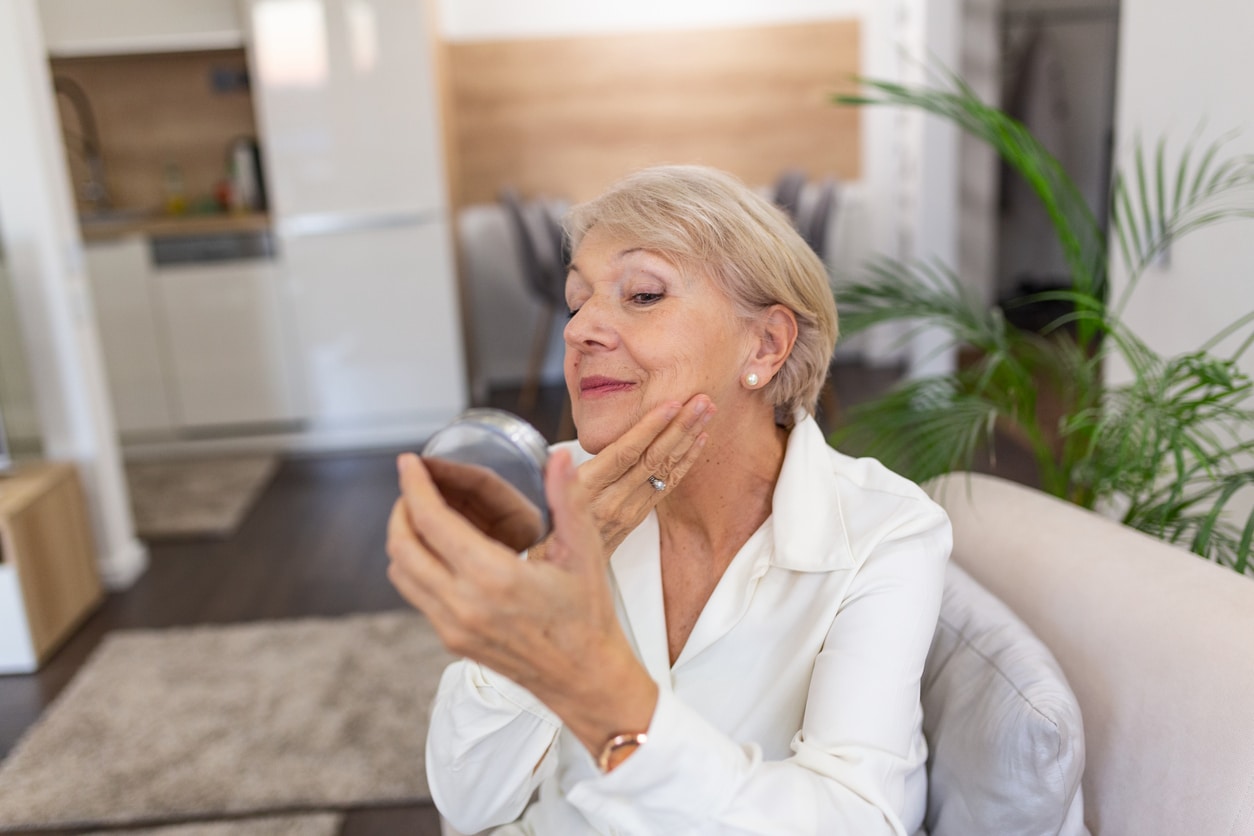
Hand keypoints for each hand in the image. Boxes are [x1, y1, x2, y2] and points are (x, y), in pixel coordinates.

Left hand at [386, 450, 657, 753]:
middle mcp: (463, 604)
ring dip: (403, 539)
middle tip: (414, 488)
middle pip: (401, 547)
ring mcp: (452, 626)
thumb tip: (559, 458)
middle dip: (401, 509)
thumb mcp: (585, 553)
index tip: (408, 463)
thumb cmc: (588, 618)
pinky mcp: (451, 640)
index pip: (430, 521)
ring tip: (423, 516)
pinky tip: (440, 552)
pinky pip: (416, 595)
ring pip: (401, 573)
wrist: (584, 680)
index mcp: (493, 577)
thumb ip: (569, 500)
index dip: (414, 486)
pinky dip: (415, 565)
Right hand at [536, 394, 713, 560]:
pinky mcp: (636, 518)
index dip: (648, 428)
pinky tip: (698, 443)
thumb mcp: (543, 503)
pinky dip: (683, 462)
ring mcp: (628, 511)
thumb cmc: (545, 531)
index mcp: (586, 492)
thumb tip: (558, 457)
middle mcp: (612, 502)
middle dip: (679, 427)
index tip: (669, 404)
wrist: (558, 578)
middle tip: (701, 401)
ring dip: (687, 439)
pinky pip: (665, 486)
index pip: (624, 454)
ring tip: (706, 412)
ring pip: (663, 470)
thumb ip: (556, 480)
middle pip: (652, 459)